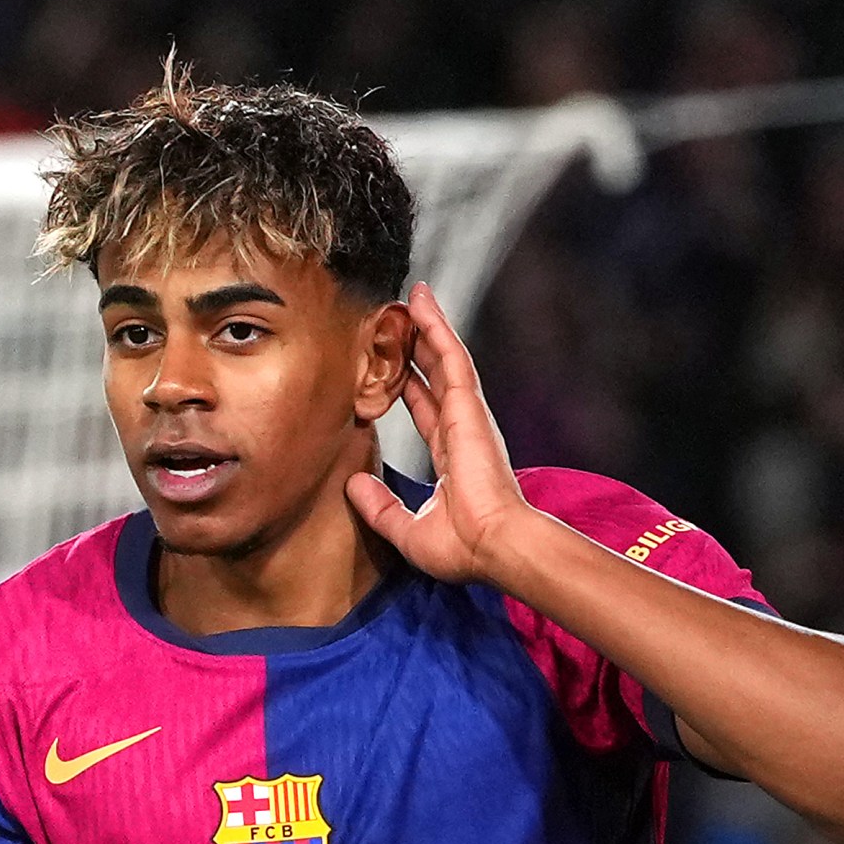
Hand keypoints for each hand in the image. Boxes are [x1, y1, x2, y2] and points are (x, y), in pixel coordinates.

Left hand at [346, 282, 532, 583]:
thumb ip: (379, 507)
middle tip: (400, 319)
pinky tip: (421, 302)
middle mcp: (461, 430)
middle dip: (419, 347)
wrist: (492, 545)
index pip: (426, 412)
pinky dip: (437, 327)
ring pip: (444, 358)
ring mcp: (467, 415)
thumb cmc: (461, 547)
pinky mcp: (470, 407)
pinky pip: (451, 357)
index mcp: (452, 458)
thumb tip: (351, 485)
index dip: (410, 388)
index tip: (394, 369)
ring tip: (411, 296)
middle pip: (436, 377)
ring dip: (428, 326)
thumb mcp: (406, 530)